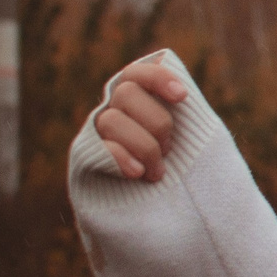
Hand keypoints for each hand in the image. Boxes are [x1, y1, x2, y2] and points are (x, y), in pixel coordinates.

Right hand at [95, 55, 188, 181]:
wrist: (159, 203)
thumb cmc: (178, 163)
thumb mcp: (187, 136)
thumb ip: (184, 112)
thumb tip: (183, 91)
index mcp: (136, 97)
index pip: (138, 72)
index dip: (158, 78)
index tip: (182, 96)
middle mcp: (112, 108)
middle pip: (126, 93)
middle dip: (157, 123)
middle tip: (169, 149)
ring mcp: (98, 132)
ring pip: (112, 120)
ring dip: (144, 147)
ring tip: (157, 171)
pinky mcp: (89, 157)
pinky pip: (100, 149)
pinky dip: (122, 159)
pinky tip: (137, 172)